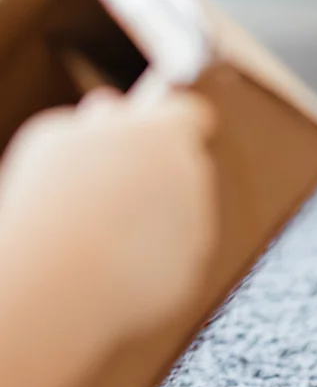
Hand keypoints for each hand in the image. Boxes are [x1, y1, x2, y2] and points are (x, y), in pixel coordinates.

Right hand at [0, 88, 216, 342]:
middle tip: (100, 186)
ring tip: (89, 232)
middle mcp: (194, 177)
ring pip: (174, 213)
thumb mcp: (56, 139)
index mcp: (167, 135)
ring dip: (143, 217)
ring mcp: (196, 227)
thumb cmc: (50, 199)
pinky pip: (165, 258)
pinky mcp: (188, 271)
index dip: (166, 121)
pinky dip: (140, 260)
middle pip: (180, 165)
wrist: (63, 280)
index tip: (144, 130)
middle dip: (149, 172)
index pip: (190, 114)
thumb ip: (94, 121)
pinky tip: (102, 266)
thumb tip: (109, 106)